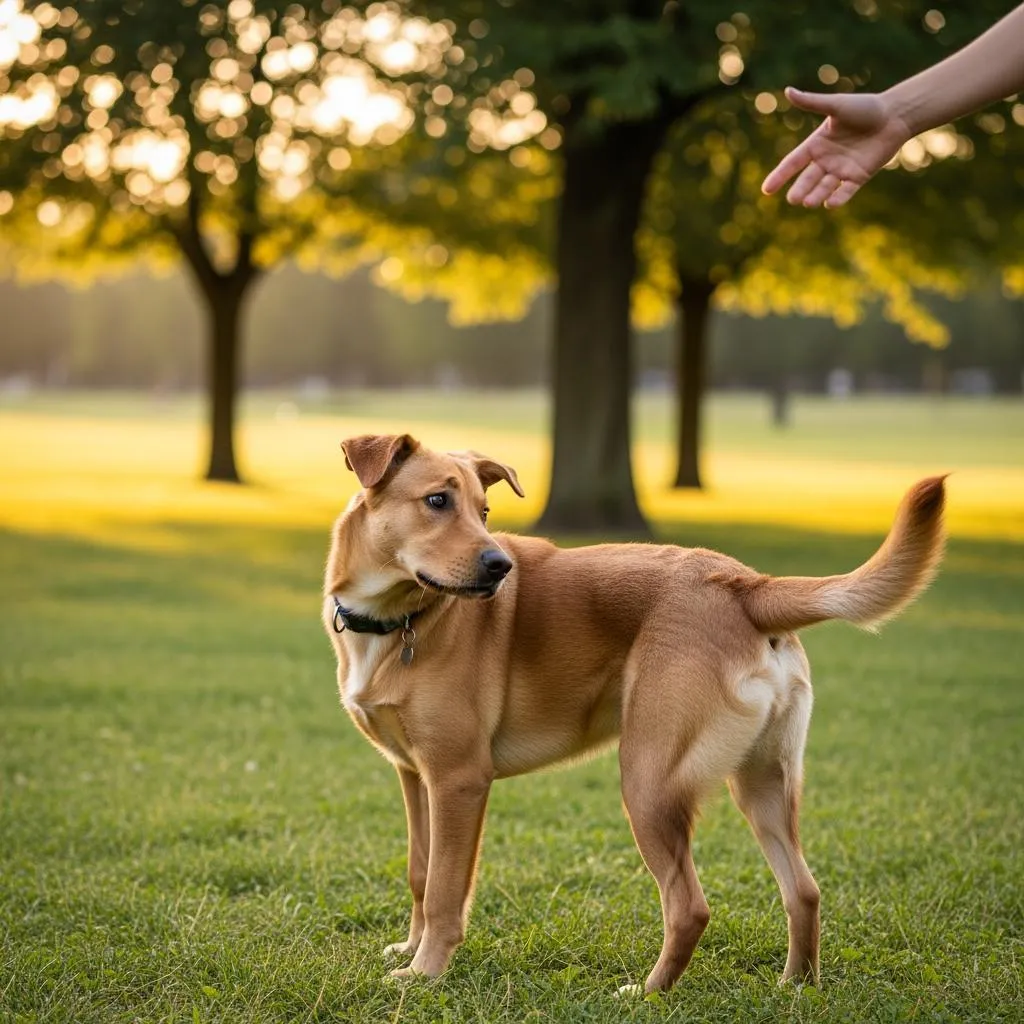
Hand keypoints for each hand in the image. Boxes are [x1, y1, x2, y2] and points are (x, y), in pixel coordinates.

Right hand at [761, 87, 913, 207]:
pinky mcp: (858, 177)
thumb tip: (787, 91)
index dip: (780, 176)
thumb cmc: (865, 107)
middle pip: (808, 179)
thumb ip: (812, 102)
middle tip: (793, 199)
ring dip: (816, 195)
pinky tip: (829, 204)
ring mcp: (841, 170)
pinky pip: (845, 191)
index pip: (793, 163)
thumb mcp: (836, 105)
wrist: (895, 115)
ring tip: (808, 202)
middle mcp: (826, 160)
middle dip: (800, 190)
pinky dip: (838, 198)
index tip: (766, 190)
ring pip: (824, 187)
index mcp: (817, 144)